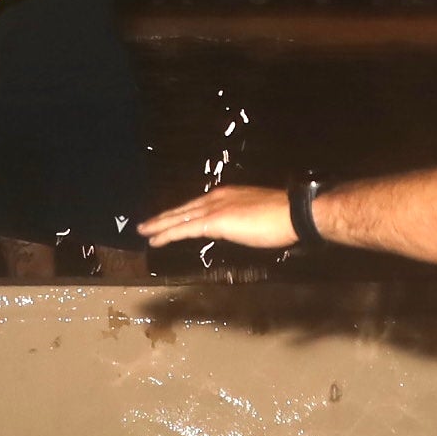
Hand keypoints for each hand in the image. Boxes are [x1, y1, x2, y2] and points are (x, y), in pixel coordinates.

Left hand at [141, 185, 293, 248]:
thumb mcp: (256, 217)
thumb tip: (235, 229)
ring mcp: (213, 208)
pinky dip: (167, 234)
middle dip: (164, 217)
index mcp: (227, 195)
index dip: (181, 213)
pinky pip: (184, 229)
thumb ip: (241, 221)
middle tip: (145, 225)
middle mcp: (216, 198)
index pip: (197, 206)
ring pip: (179, 218)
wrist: (292, 213)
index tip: (169, 218)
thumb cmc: (282, 218)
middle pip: (183, 209)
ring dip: (159, 225)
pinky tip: (155, 239)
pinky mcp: (213, 221)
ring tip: (144, 231)